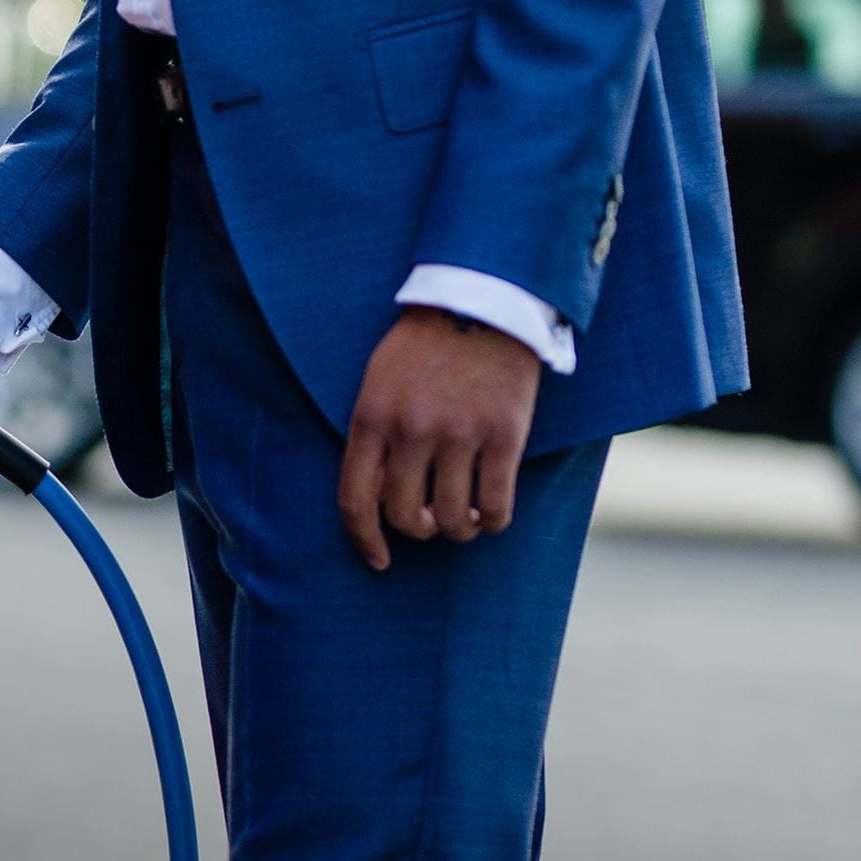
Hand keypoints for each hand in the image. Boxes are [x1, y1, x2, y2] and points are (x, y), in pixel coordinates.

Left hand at [339, 307, 542, 570]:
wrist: (484, 300)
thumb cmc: (426, 345)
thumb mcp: (378, 382)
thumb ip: (374, 436)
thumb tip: (378, 500)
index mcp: (372, 418)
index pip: (355, 500)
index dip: (365, 540)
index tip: (378, 560)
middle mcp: (411, 431)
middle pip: (404, 516)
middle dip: (416, 531)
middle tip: (430, 521)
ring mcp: (459, 434)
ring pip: (450, 519)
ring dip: (457, 531)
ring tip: (464, 520)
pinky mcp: (504, 436)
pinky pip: (495, 505)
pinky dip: (493, 521)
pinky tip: (491, 514)